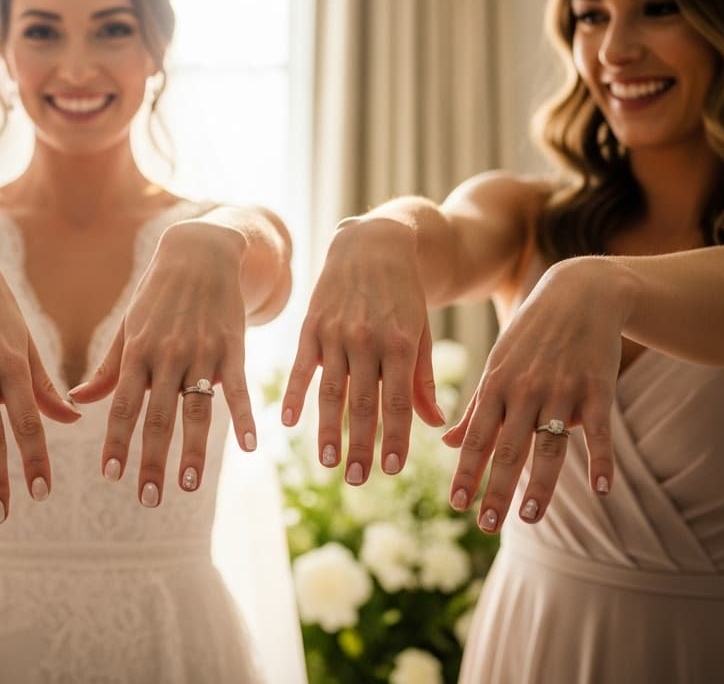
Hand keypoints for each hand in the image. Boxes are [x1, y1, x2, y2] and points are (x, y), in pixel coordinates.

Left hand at [69, 221, 252, 507]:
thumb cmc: (157, 295)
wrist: (200, 251)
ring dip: (193, 452)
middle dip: (152, 461)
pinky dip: (244, 417)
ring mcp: (202, 353)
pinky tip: (249, 446)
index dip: (118, 441)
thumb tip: (76, 402)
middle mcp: (167, 355)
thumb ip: (108, 369)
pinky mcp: (233, 348)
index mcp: (137, 352)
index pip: (123, 406)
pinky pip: (239, 389)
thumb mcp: (129, 327)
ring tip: (189, 487)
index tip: (111, 475)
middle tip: (148, 500)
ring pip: (197, 410)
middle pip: (158, 417)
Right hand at [282, 219, 443, 484]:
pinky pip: (302, 367)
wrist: (373, 243)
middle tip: (359, 480)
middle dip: (361, 446)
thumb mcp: (419, 332)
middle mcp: (367, 341)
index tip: (392, 470)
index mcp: (399, 344)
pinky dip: (295, 395)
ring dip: (328, 430)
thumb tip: (435, 425)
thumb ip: (422, 379)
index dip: (394, 438)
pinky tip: (289, 423)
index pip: (397, 402)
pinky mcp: (311, 326)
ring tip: (328, 462)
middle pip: (363, 404)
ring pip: (331, 391)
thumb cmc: (403, 294)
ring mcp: (336, 333)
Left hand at [442, 257, 617, 532]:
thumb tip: (446, 445)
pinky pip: (600, 431)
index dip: (466, 471)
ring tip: (528, 519)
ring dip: (539, 486)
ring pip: (549, 447)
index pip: (476, 437)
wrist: (580, 294)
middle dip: (496, 490)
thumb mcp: (496, 366)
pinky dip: (601, 460)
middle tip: (485, 526)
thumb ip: (476, 409)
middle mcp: (525, 391)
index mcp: (495, 385)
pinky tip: (601, 490)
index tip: (456, 504)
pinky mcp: (598, 390)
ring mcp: (563, 391)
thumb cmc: (530, 336)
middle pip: (509, 449)